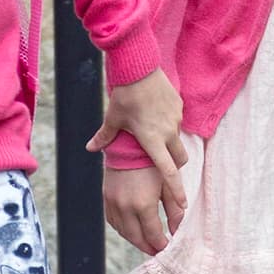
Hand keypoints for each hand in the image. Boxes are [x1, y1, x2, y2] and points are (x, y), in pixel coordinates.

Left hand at [87, 67, 186, 195]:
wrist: (139, 68)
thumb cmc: (124, 96)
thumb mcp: (112, 118)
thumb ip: (104, 136)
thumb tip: (91, 149)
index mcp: (152, 141)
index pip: (168, 172)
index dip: (176, 190)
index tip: (183, 205)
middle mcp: (168, 133)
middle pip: (179, 160)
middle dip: (175, 168)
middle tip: (167, 171)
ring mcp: (176, 119)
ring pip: (179, 141)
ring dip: (171, 146)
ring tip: (157, 138)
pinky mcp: (178, 107)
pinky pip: (177, 123)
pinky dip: (169, 126)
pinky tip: (156, 116)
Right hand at [103, 165, 182, 255]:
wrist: (129, 144)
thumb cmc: (153, 163)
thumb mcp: (168, 186)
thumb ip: (174, 210)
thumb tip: (177, 230)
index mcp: (144, 204)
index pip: (153, 235)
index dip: (161, 245)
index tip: (168, 248)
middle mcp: (126, 207)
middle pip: (137, 238)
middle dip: (148, 247)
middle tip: (157, 251)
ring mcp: (114, 203)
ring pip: (123, 232)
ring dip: (135, 240)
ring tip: (146, 242)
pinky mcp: (106, 198)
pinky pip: (113, 222)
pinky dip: (123, 230)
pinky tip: (132, 230)